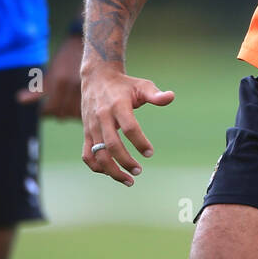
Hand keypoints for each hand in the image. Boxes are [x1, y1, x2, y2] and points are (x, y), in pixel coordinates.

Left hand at [17, 35, 83, 117]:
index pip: (50, 109)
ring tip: (67, 108)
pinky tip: (77, 107)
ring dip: (69, 114)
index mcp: (59, 82)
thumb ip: (37, 90)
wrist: (88, 46)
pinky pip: (86, 110)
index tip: (44, 111)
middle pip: (62, 113)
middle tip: (56, 109)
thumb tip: (19, 100)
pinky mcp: (95, 91)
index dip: (45, 112)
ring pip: (74, 114)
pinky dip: (80, 112)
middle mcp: (72, 86)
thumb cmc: (65, 60)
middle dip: (57, 113)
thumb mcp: (50, 73)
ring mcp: (85, 89)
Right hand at [80, 65, 174, 185]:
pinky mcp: (86, 132)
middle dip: (126, 162)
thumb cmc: (124, 85)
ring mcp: (92, 126)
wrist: (97, 78)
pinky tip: (110, 172)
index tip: (150, 153)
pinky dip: (96, 167)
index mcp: (118, 105)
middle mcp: (103, 117)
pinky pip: (87, 154)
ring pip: (99, 154)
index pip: (129, 127)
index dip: (140, 142)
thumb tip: (171, 97)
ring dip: (112, 170)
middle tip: (139, 171)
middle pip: (112, 145)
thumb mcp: (141, 85)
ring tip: (128, 180)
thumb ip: (155, 95)